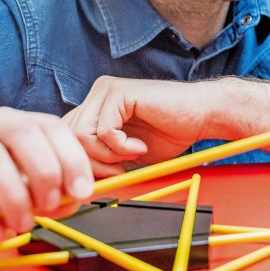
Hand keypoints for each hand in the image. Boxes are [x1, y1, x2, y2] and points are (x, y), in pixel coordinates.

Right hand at [0, 107, 92, 241]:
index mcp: (3, 122)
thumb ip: (45, 192)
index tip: (82, 191)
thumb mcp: (13, 192)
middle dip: (45, 170)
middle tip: (51, 206)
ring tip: (22, 225)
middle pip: (19, 131)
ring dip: (14, 196)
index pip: (46, 124)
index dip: (70, 156)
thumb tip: (76, 198)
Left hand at [64, 76, 208, 172]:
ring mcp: (106, 90)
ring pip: (81, 135)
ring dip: (107, 155)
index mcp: (97, 106)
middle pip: (68, 137)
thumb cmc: (171, 132)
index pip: (66, 137)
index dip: (83, 162)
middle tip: (119, 171)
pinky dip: (121, 147)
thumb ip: (102, 158)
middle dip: (92, 163)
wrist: (203, 115)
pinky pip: (104, 131)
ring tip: (132, 156)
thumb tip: (76, 179)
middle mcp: (97, 94)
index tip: (109, 176)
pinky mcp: (119, 92)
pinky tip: (140, 146)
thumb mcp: (126, 152)